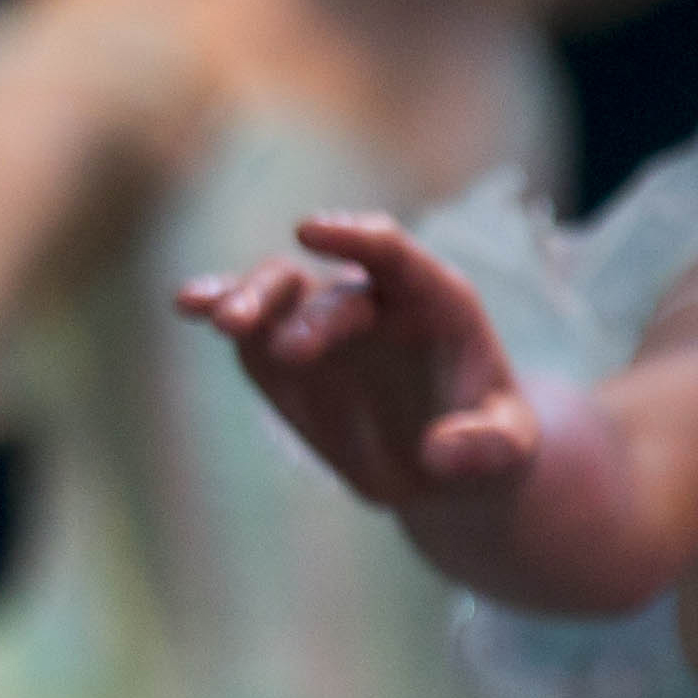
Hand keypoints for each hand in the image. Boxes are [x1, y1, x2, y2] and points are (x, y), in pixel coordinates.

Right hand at [177, 214, 540, 502]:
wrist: (446, 465)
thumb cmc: (489, 444)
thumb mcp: (510, 450)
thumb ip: (486, 447)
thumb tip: (438, 455)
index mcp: (433, 301)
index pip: (392, 253)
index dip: (352, 239)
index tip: (308, 232)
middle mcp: (372, 299)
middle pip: (324, 287)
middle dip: (290, 308)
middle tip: (258, 337)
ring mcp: (322, 323)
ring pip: (277, 292)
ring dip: (243, 298)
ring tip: (211, 318)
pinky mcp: (283, 355)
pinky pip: (250, 327)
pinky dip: (217, 306)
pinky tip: (187, 304)